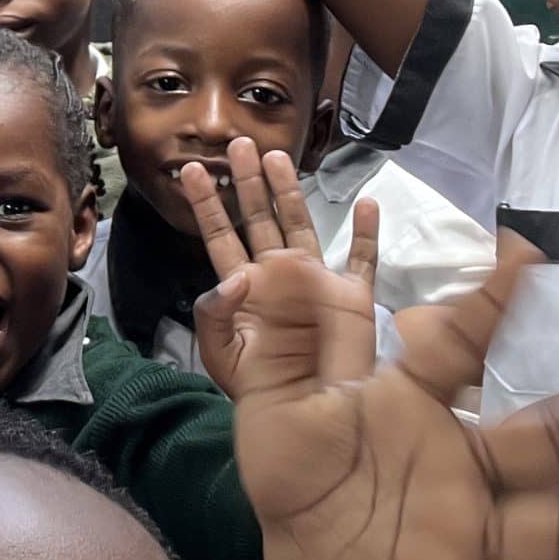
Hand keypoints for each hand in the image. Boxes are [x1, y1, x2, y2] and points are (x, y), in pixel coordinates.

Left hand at [185, 139, 376, 390]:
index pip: (221, 236)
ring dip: (290, 191)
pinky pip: (362, 260)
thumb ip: (215, 312)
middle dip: (247, 182)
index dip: (205, 204)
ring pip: (302, 225)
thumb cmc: (259, 388)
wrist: (306, 415)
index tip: (190, 169)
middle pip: (259, 218)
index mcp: (244, 287)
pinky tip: (368, 204)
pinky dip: (368, 234)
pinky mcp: (352, 297)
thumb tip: (237, 276)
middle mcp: (278, 275)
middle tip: (239, 144)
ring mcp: (315, 282)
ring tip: (280, 156)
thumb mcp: (221, 355)